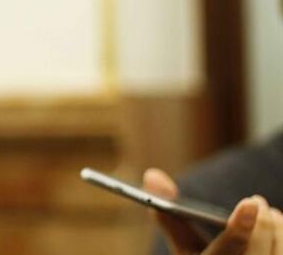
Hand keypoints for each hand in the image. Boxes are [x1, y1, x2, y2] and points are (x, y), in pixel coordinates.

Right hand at [143, 168, 282, 254]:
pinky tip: (276, 227)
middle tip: (255, 201)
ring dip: (277, 231)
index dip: (240, 231)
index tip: (250, 204)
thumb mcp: (184, 246)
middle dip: (261, 225)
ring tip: (269, 213)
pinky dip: (281, 241)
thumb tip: (152, 175)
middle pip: (254, 254)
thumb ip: (169, 214)